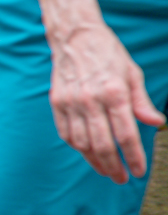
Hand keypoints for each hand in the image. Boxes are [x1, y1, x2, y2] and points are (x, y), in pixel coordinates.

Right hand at [48, 19, 162, 181]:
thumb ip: (142, 102)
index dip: (133, 157)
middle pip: (102, 144)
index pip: (126, 135)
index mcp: (114, 92)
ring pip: (82, 143)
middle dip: (113, 166)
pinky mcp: (57, 102)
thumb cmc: (108, 54)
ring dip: (94, 161)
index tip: (139, 171)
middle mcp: (91, 100)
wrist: (74, 35)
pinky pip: (66, 133)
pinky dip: (77, 147)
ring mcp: (71, 102)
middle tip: (121, 178)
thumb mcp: (132, 74)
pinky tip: (87, 153)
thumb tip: (157, 123)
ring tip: (106, 170)